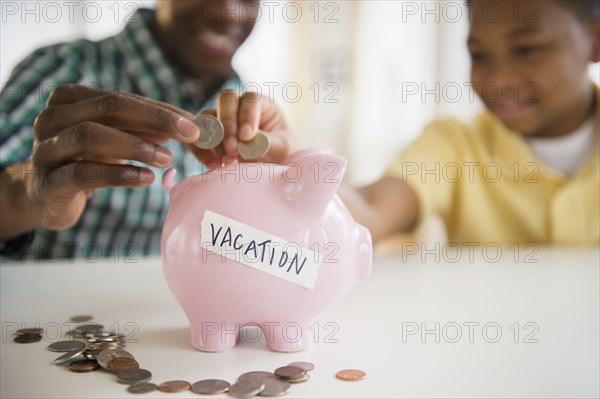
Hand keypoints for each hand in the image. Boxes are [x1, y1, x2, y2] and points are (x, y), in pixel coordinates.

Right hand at [28, 84, 199, 230]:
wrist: (44, 197)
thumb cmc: (86, 160)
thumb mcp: (116, 140)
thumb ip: (145, 130)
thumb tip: (188, 125)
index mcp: (69, 99)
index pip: (121, 98)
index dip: (160, 109)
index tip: (193, 122)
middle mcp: (52, 117)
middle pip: (107, 108)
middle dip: (154, 120)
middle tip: (189, 135)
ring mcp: (45, 149)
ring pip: (90, 135)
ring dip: (136, 146)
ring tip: (168, 159)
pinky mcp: (47, 182)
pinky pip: (84, 173)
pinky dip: (119, 174)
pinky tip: (146, 179)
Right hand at [187, 90, 298, 166]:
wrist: (276, 171)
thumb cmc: (284, 153)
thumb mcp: (282, 148)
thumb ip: (266, 142)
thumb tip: (245, 141)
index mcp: (262, 104)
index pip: (251, 99)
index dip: (246, 115)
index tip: (247, 136)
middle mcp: (240, 108)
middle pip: (226, 101)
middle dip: (227, 125)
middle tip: (233, 149)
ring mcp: (223, 121)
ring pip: (209, 117)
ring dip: (214, 139)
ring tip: (227, 161)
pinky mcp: (212, 137)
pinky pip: (198, 137)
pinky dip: (201, 150)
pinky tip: (213, 166)